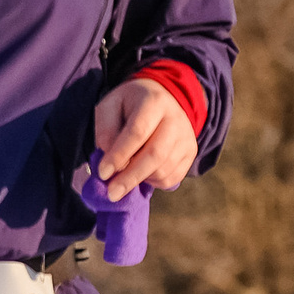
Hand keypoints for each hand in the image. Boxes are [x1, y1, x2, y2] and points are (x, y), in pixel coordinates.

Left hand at [92, 78, 195, 199]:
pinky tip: (141, 173)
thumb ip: (106, 131)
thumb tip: (110, 161)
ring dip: (139, 179)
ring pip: (163, 169)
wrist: (162, 100)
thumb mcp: (110, 107)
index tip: (103, 173)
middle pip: (155, 154)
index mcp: (154, 101)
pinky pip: (171, 178)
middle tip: (112, 194)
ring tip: (123, 177)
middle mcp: (175, 119)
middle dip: (130, 177)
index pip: (137, 132)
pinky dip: (152, 182)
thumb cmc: (129, 106)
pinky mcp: (190, 153)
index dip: (119, 155)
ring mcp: (186, 137)